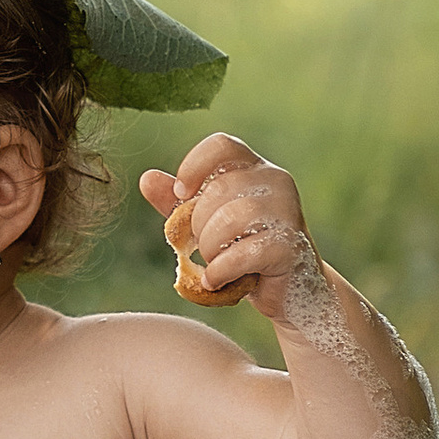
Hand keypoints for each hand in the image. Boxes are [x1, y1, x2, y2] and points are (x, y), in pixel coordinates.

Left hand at [139, 135, 313, 310]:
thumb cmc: (245, 253)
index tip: (181, 196)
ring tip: (215, 263)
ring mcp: (288, 211)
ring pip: (228, 219)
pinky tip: (217, 280)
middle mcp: (276, 181)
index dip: (193, 167)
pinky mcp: (291, 244)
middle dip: (198, 227)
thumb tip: (147, 178)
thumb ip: (179, 205)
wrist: (289, 292)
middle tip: (206, 249)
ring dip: (210, 249)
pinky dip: (220, 271)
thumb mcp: (207, 225)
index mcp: (255, 168)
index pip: (221, 145)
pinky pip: (242, 253)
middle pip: (216, 190)